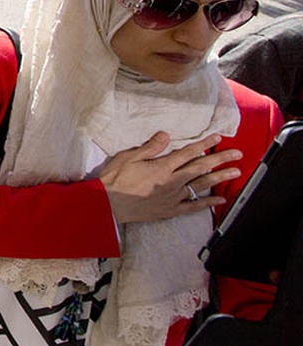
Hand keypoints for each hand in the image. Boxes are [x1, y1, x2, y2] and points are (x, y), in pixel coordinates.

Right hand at [98, 131, 241, 223]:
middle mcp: (172, 182)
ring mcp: (173, 197)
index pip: (188, 153)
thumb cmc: (116, 180)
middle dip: (220, 159)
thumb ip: (150, 147)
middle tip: (237, 154)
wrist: (108, 205)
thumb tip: (167, 135)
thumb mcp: (129, 157)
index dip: (204, 144)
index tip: (217, 137)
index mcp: (163, 167)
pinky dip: (207, 202)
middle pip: (201, 168)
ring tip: (235, 172)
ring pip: (201, 185)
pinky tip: (220, 199)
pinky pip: (193, 206)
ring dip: (220, 178)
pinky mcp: (170, 210)